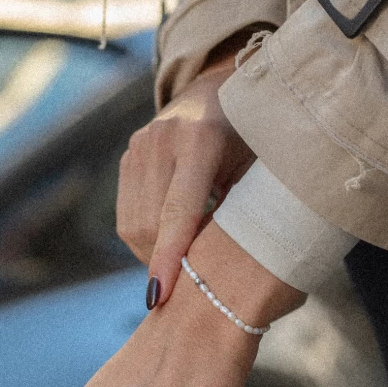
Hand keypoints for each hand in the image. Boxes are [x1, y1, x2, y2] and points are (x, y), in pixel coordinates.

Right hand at [116, 28, 270, 307]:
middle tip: (195, 284)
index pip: (177, 212)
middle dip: (165, 261)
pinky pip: (127, 215)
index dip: (169, 258)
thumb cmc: (258, 137)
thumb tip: (235, 271)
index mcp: (200, 139)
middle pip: (150, 224)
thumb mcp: (260, 170)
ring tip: (186, 264)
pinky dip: (146, 239)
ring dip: (154, 254)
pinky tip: (173, 242)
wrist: (224, 87)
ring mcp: (139, 146)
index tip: (161, 298)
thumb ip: (244, 211)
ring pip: (133, 224)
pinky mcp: (128, 156)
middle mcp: (161, 139)